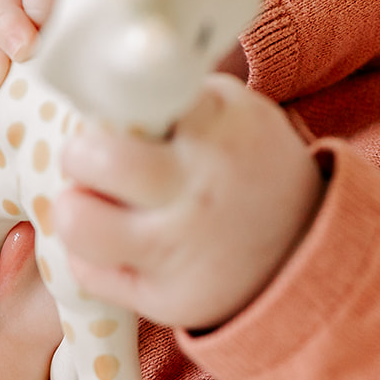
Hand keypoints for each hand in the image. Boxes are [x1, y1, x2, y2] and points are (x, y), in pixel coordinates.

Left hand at [54, 74, 325, 331]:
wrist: (305, 250)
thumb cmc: (253, 168)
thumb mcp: (239, 114)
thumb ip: (181, 95)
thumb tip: (106, 80)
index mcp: (218, 132)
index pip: (135, 94)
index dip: (112, 100)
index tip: (116, 111)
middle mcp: (197, 191)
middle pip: (93, 157)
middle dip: (80, 152)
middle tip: (92, 158)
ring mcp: (180, 250)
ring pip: (78, 223)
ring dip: (74, 207)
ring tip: (92, 202)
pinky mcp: (165, 298)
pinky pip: (89, 273)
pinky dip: (90, 254)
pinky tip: (115, 241)